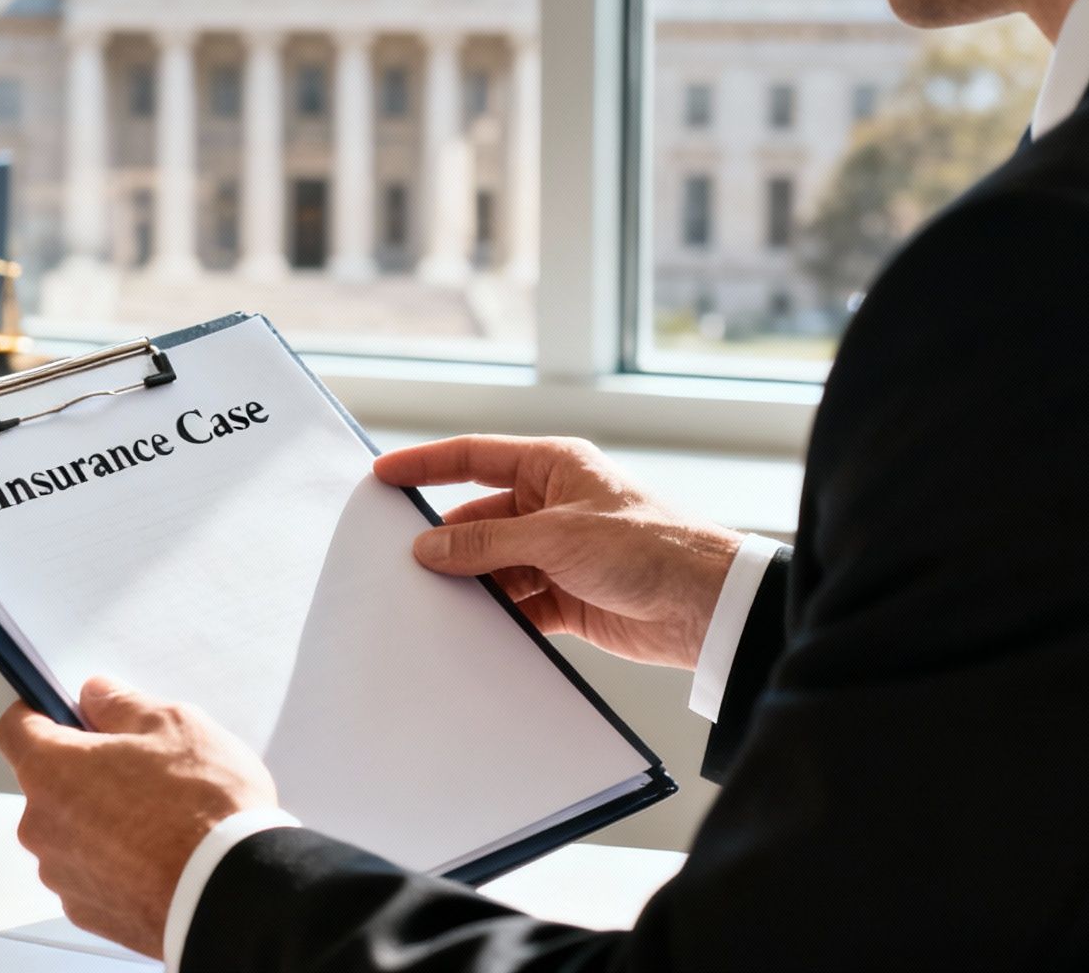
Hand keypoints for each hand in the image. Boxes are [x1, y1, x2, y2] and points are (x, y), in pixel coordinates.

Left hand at [0, 677, 276, 958]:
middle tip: (140, 765)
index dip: (40, 713)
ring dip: (101, 819)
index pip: (15, 729)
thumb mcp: (173, 725)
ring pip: (71, 830)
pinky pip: (91, 872)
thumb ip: (123, 705)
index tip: (69, 712)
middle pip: (48, 783)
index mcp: (52, 771)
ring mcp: (62, 875)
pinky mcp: (88, 912)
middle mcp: (43, 827)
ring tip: (161, 816)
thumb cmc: (203, 810)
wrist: (234, 892)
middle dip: (85, 770)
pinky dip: (116, 861)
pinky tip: (160, 853)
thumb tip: (97, 697)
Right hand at [375, 435, 744, 669]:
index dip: (426, 465)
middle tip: (401, 565)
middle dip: (445, 543)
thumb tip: (429, 547)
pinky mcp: (567, 598)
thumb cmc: (648, 546)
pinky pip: (516, 605)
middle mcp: (552, 506)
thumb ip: (487, 542)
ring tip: (432, 604)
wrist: (705, 606)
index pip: (475, 458)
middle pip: (478, 519)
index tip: (383, 476)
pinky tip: (473, 630)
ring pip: (493, 566)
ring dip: (469, 586)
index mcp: (554, 467)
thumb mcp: (556, 536)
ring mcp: (558, 554)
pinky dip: (496, 618)